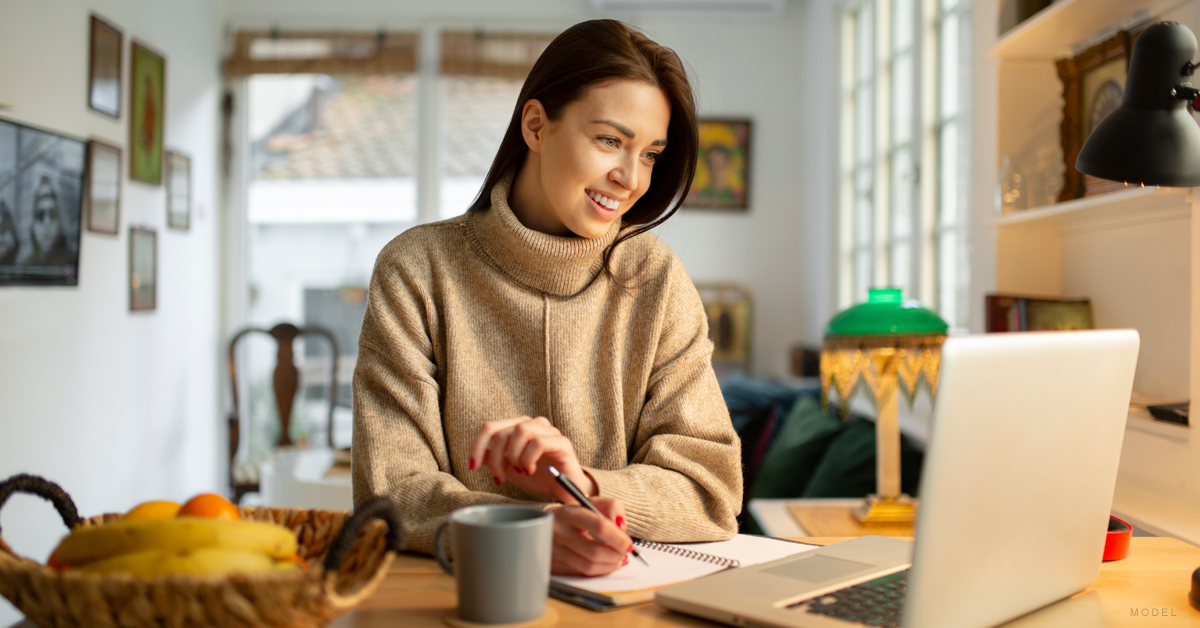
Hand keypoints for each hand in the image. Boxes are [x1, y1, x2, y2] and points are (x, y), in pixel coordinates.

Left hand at [469, 416, 592, 501]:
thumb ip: (496, 459)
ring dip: (514, 456)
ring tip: (520, 471)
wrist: (566, 492)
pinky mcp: (562, 442)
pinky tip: (532, 470)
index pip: (491, 427)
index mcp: (519, 427)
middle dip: (495, 458)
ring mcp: (549, 431)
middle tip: (499, 478)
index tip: (472, 466)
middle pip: (502, 431)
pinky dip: (529, 459)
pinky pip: (538, 442)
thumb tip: (476, 456)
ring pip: (520, 430)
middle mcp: (534, 424)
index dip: (478, 445)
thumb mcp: (511, 470)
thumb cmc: (540, 478)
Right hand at [549, 498, 631, 575]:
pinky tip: (605, 564)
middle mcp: (559, 533)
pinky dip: (598, 571)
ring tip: (618, 559)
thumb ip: (612, 507)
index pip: (599, 527)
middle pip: (594, 552)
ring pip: (588, 566)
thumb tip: (621, 527)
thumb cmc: (575, 513)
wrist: (547, 522)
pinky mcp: (553, 565)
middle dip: (616, 555)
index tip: (628, 544)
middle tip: (624, 553)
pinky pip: (581, 574)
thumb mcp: (592, 502)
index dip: (618, 538)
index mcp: (569, 514)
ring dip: (609, 566)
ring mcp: (554, 551)